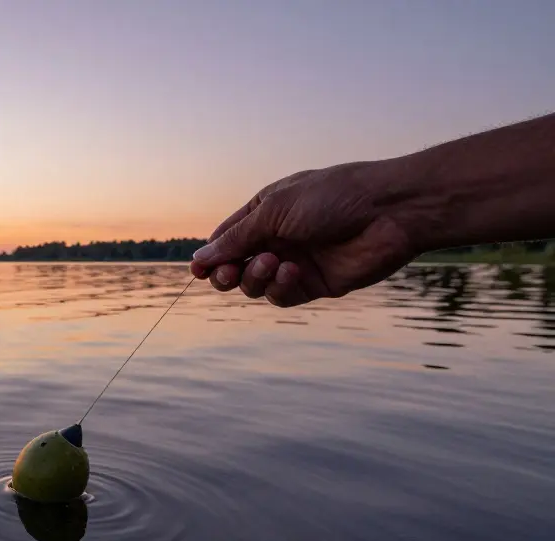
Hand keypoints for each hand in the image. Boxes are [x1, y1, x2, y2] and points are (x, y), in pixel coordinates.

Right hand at [189, 161, 422, 306]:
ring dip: (255, 278)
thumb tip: (200, 259)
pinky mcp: (316, 283)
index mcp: (265, 212)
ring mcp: (296, 262)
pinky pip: (283, 296)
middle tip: (229, 273)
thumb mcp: (275, 211)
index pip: (226, 239)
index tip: (197, 271)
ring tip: (272, 263)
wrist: (390, 210)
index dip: (210, 257)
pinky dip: (281, 287)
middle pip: (235, 266)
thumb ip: (236, 238)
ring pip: (256, 285)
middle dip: (227, 273)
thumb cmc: (333, 196)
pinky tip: (293, 271)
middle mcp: (278, 238)